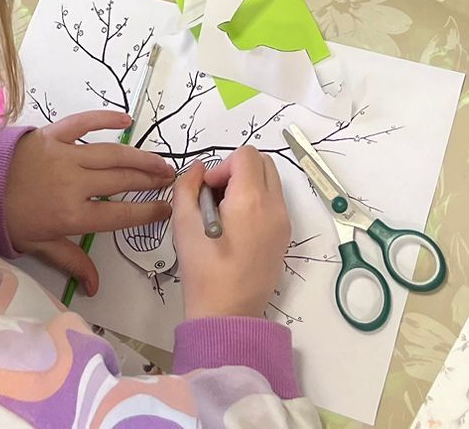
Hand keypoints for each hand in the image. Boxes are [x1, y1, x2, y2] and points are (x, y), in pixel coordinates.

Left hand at [6, 112, 174, 296]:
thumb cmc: (8, 219)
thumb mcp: (39, 246)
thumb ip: (71, 262)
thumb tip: (96, 288)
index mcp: (71, 216)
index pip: (119, 214)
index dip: (147, 212)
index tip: (167, 208)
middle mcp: (73, 184)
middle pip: (121, 181)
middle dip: (150, 181)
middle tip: (170, 180)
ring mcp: (64, 156)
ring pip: (111, 154)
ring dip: (139, 156)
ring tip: (159, 161)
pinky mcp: (52, 134)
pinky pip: (83, 122)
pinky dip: (105, 118)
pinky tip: (126, 120)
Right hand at [174, 147, 289, 319]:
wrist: (227, 314)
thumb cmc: (203, 271)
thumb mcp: (183, 224)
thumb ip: (188, 186)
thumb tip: (199, 169)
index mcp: (251, 200)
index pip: (246, 155)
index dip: (223, 165)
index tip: (209, 190)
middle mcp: (274, 207)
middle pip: (263, 162)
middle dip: (238, 170)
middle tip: (217, 196)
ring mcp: (283, 222)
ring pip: (271, 182)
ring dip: (248, 185)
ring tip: (226, 213)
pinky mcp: (285, 236)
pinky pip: (274, 202)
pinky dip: (257, 202)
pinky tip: (237, 227)